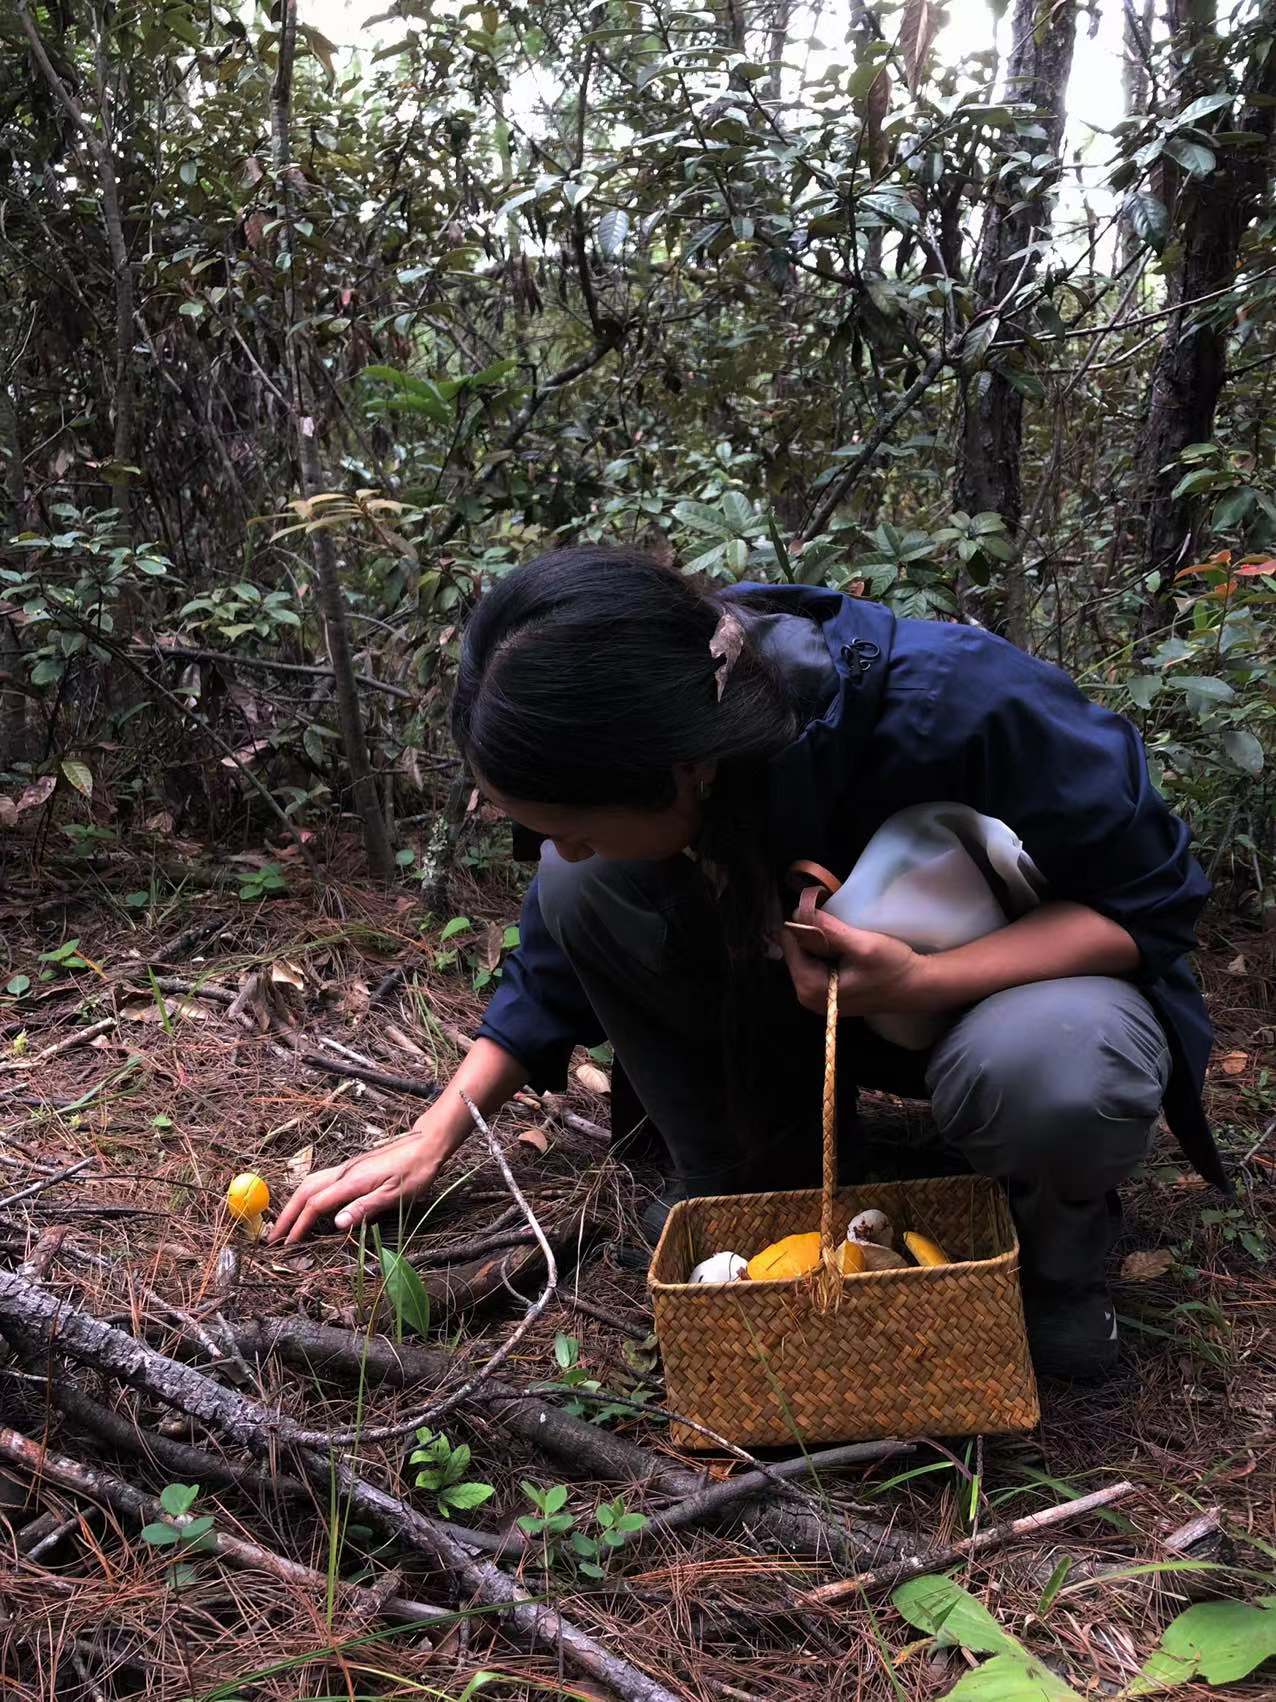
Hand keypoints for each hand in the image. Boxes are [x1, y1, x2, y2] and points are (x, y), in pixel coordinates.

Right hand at [268, 1121, 442, 1244]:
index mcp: (352, 1181)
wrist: (427, 1144)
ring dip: (294, 1203)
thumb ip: (365, 1208)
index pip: (316, 1204)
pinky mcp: (353, 1167)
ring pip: (310, 1183)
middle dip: (287, 1214)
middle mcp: (344, 1171)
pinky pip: (320, 1180)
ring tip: (284, 1222)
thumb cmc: (415, 1171)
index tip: (288, 1244)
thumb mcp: (395, 1195)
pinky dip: (307, 1194)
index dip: (300, 1225)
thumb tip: (337, 1224)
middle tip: (272, 1237)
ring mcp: (347, 1167)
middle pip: (305, 1191)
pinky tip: (308, 1203)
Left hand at [779, 908, 929, 1017]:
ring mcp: (815, 997)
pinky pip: (815, 964)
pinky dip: (825, 951)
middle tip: (835, 921)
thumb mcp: (861, 944)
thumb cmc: (892, 967)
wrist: (917, 987)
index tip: (823, 912)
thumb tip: (797, 913)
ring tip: (842, 932)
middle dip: (811, 933)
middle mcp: (806, 996)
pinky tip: (843, 946)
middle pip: (794, 951)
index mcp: (809, 987)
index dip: (803, 923)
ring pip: (805, 956)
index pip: (789, 943)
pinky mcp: (826, 993)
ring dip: (819, 941)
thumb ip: (828, 930)